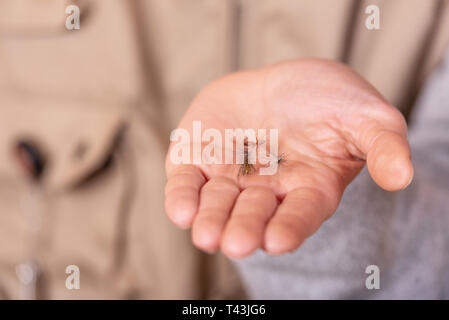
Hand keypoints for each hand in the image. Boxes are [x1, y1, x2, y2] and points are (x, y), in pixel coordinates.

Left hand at [164, 59, 412, 257]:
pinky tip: (181, 211)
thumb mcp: (365, 115)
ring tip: (206, 234)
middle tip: (237, 242)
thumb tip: (402, 175)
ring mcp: (230, 179)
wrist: (282, 82)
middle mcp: (266, 192)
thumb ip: (383, 144)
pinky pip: (187, 184)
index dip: (289, 227)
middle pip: (254, 215)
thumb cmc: (327, 99)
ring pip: (217, 205)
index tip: (278, 240)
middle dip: (245, 228)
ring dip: (210, 220)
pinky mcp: (199, 161)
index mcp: (307, 190)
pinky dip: (182, 198)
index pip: (299, 215)